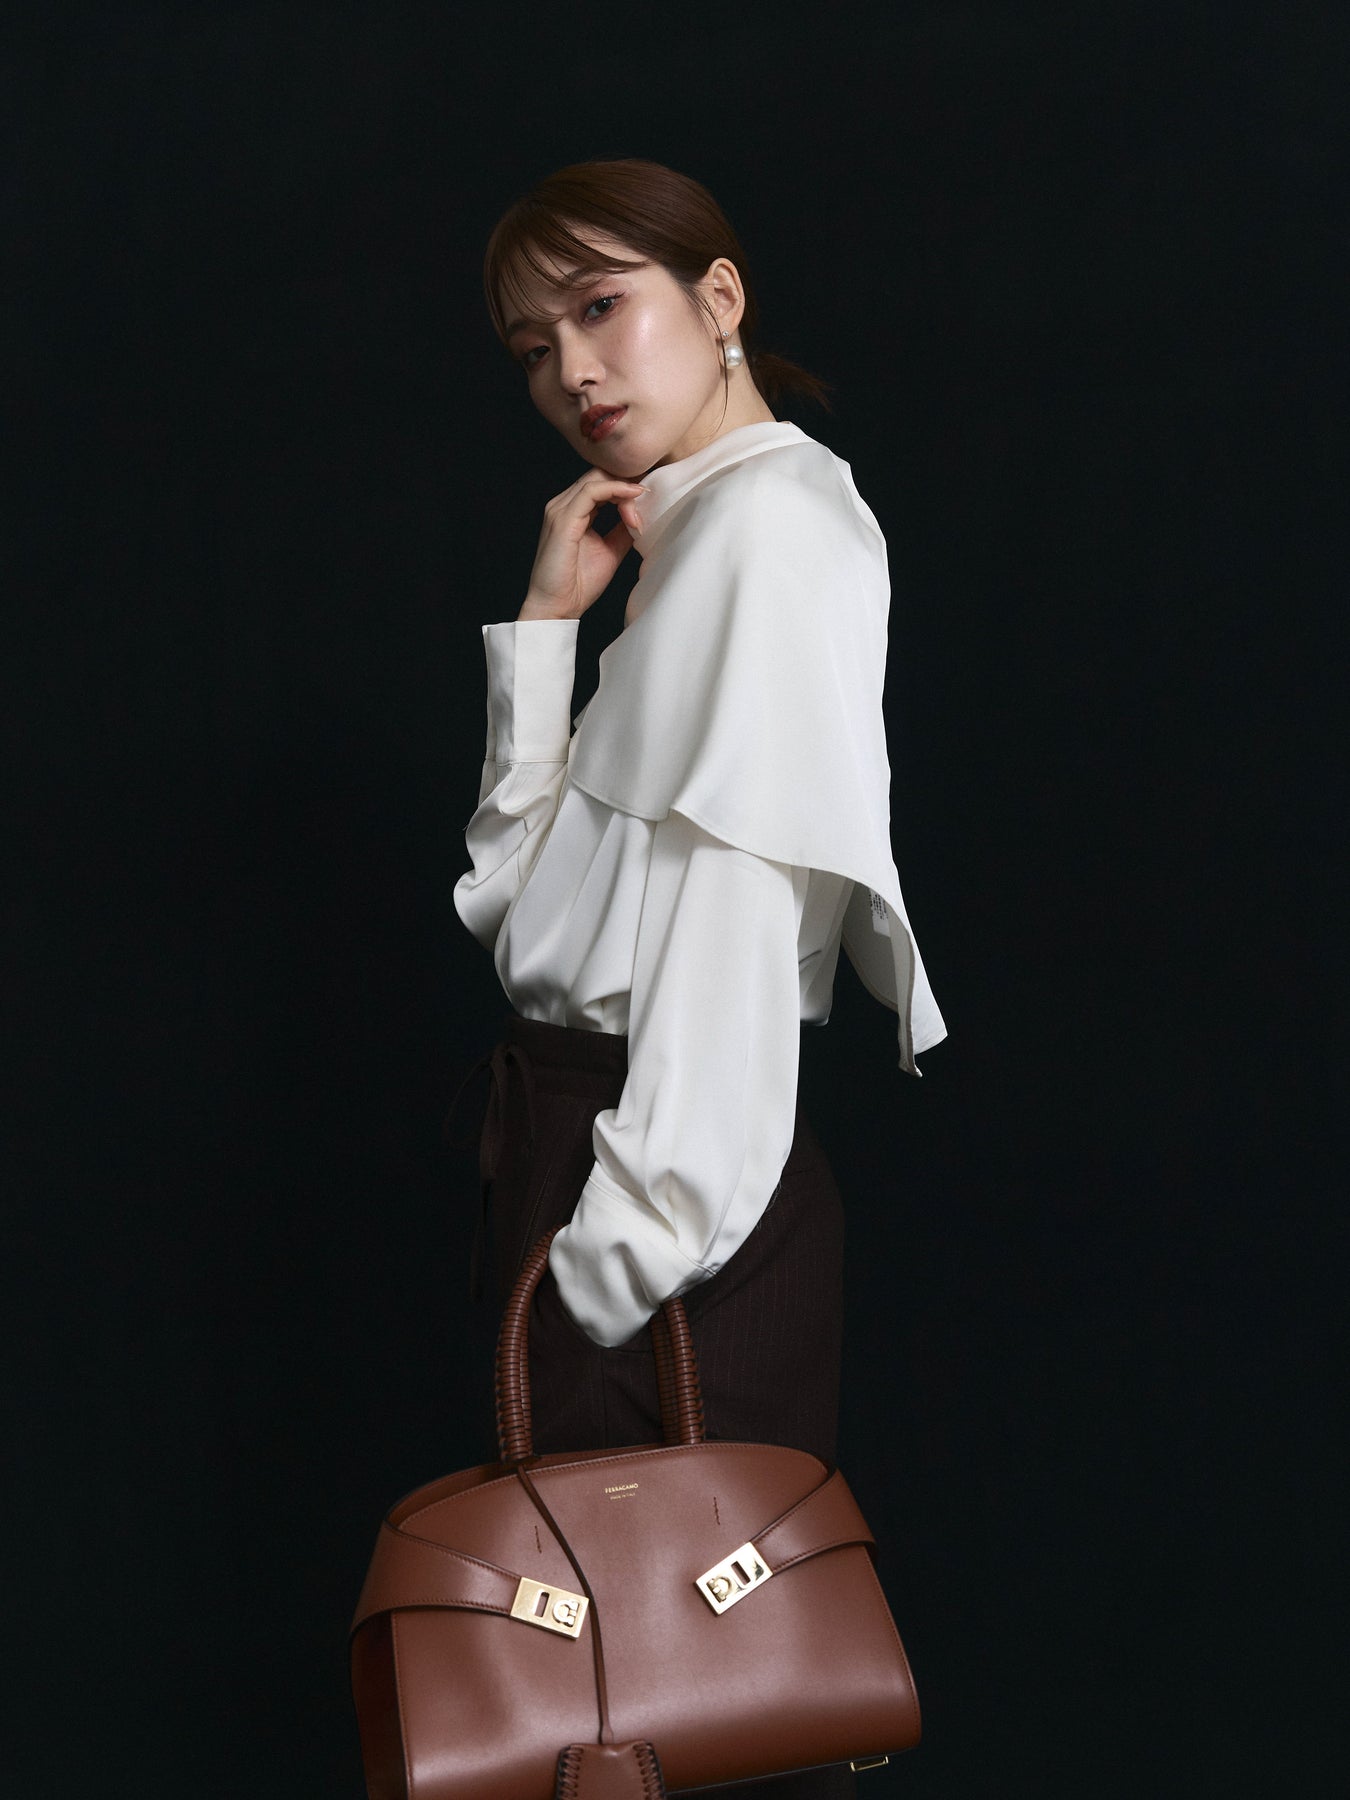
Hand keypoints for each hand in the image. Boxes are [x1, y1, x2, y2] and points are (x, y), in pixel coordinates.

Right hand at [517, 468, 646, 621]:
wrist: (556, 608)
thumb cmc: (577, 584)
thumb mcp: (610, 550)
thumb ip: (622, 530)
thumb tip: (642, 516)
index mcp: (572, 511)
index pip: (600, 482)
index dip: (627, 485)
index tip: (651, 497)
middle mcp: (563, 505)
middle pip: (599, 474)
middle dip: (628, 480)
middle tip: (652, 493)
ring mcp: (560, 510)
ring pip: (596, 478)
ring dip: (625, 487)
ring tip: (644, 500)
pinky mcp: (562, 519)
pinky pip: (591, 491)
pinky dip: (616, 490)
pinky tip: (634, 497)